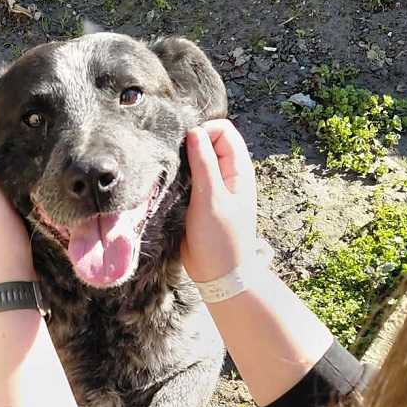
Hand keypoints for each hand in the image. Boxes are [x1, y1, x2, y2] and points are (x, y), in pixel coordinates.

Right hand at [180, 119, 258, 282]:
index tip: (185, 147)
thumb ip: (203, 164)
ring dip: (182, 162)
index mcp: (238, 169)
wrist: (218, 275)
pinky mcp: (198, 200)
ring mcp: (212, 187)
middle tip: (173, 160)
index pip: (223, 130)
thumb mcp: (211, 199)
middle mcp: (226, 174)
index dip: (204, 131)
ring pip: (195, 160)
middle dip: (190, 144)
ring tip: (169, 173)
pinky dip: (177, 177)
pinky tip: (167, 185)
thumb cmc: (220, 239)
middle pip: (208, 142)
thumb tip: (193, 132)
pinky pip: (187, 178)